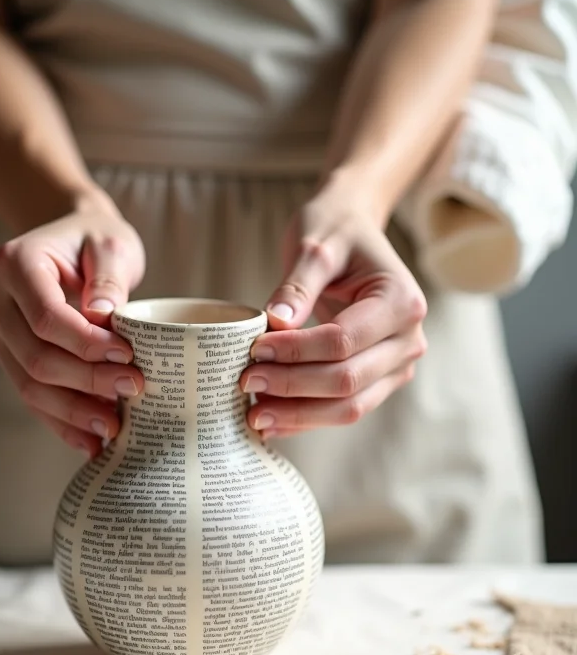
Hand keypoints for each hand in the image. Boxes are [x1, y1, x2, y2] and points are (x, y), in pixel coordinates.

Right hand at [0, 187, 145, 456]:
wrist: (73, 242)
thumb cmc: (95, 240)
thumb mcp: (112, 244)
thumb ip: (109, 277)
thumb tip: (103, 318)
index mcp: (16, 263)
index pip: (46, 317)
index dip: (86, 344)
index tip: (127, 354)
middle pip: (36, 357)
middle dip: (86, 382)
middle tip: (133, 390)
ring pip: (30, 385)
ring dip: (73, 411)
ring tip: (113, 428)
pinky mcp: (9, 356)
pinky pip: (31, 395)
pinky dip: (61, 421)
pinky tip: (90, 441)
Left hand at [240, 171, 427, 436]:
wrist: (353, 234)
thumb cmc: (336, 233)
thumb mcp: (315, 244)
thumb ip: (297, 283)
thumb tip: (276, 321)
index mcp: (401, 301)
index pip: (343, 341)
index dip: (296, 352)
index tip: (254, 351)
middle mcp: (408, 340)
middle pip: (348, 380)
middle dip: (292, 387)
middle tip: (245, 382)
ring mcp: (396, 365)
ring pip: (349, 406)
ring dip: (299, 414)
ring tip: (253, 415)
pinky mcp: (378, 381)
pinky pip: (344, 409)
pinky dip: (307, 418)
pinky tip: (272, 422)